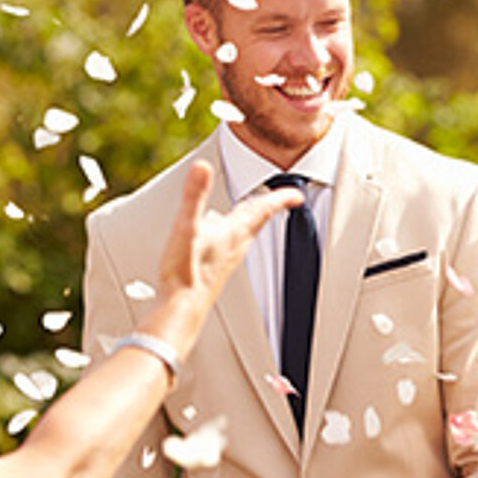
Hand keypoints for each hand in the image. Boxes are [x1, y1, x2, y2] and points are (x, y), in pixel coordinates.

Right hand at [157, 160, 302, 304]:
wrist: (181, 309)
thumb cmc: (185, 273)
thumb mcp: (187, 226)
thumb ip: (194, 195)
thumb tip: (201, 168)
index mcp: (233, 232)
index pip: (263, 209)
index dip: (281, 199)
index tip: (296, 195)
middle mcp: (235, 246)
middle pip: (257, 221)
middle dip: (267, 207)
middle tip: (278, 199)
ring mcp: (227, 260)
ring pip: (245, 235)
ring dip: (250, 222)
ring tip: (251, 213)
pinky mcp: (216, 271)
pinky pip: (230, 248)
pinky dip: (232, 237)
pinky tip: (219, 240)